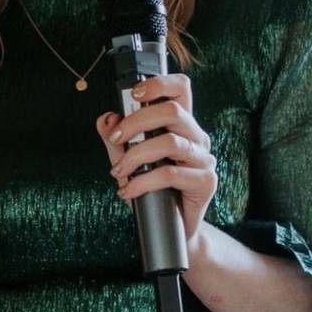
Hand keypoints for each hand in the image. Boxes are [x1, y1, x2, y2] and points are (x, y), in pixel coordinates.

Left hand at [95, 74, 217, 243]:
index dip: (159, 83)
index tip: (133, 93)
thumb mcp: (128, 160)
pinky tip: (128, 191)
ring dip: (136, 156)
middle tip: (116, 139)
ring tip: (119, 172)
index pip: (180, 89)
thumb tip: (106, 119)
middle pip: (172, 111)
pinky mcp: (205, 182)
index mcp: (181, 124)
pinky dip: (142, 182)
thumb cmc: (153, 189)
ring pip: (170, 142)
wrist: (174, 229)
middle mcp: (196, 137)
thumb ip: (117, 138)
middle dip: (136, 122)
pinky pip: (171, 174)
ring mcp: (204, 158)